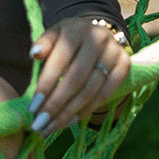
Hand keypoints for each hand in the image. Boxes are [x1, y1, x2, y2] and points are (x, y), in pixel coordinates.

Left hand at [27, 16, 132, 134]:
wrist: (97, 34)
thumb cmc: (69, 39)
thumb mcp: (54, 35)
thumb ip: (43, 44)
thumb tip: (34, 54)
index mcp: (76, 30)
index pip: (59, 62)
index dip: (46, 86)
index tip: (32, 108)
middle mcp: (98, 39)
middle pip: (76, 79)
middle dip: (56, 105)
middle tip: (40, 125)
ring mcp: (115, 53)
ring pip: (91, 90)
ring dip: (69, 113)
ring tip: (52, 128)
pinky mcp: (125, 66)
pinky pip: (106, 94)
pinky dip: (87, 110)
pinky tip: (70, 121)